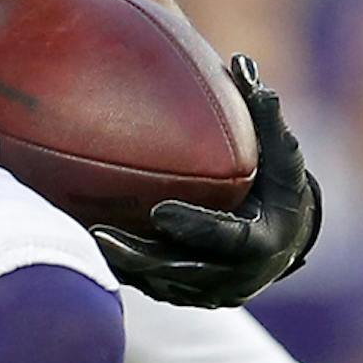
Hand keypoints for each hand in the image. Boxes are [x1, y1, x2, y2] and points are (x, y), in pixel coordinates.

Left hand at [93, 60, 320, 309]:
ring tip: (75, 242)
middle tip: (97, 234)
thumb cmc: (280, 184)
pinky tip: (78, 250)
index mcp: (264, 242)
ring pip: (157, 285)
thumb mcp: (283, 152)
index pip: (225, 240)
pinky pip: (147, 288)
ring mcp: (208, 294)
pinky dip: (119, 272)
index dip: (194, 227)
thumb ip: (264, 113)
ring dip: (119, 266)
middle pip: (180, 271)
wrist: (287, 239)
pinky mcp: (185, 298)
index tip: (159, 210)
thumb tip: (240, 63)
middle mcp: (236, 277)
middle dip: (139, 256)